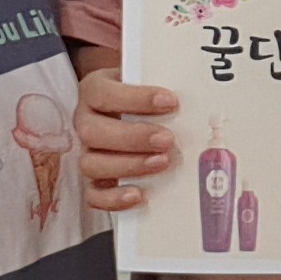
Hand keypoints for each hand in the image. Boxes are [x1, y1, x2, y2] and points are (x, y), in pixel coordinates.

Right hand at [78, 68, 175, 214]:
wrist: (132, 111)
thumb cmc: (142, 95)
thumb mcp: (147, 80)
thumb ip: (162, 85)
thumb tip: (196, 98)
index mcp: (94, 91)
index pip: (104, 93)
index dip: (136, 98)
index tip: (170, 101)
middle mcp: (85, 121)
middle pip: (93, 132)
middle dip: (133, 137)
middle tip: (167, 139)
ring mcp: (86, 152)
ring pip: (91, 164)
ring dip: (129, 166)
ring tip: (162, 162)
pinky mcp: (92, 180)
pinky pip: (93, 195)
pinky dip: (114, 199)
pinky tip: (140, 194)